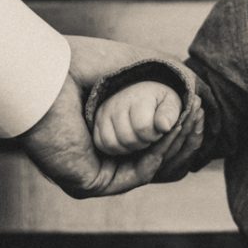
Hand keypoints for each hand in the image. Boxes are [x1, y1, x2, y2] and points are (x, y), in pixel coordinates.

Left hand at [19, 36, 203, 196]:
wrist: (48, 72)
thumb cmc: (82, 64)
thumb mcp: (137, 67)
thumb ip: (168, 79)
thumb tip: (200, 93)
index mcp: (107, 137)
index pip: (153, 144)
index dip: (181, 130)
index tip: (198, 109)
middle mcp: (100, 159)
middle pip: (157, 159)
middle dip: (185, 137)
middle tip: (199, 112)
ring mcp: (95, 174)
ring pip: (151, 168)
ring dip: (177, 144)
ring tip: (191, 116)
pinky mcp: (89, 184)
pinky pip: (136, 173)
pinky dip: (160, 153)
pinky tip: (172, 129)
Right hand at [93, 81, 180, 154]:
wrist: (141, 92)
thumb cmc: (159, 102)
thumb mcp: (171, 104)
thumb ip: (169, 115)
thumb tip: (164, 127)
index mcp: (139, 98)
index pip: (143, 127)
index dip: (153, 135)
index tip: (158, 131)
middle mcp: (117, 103)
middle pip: (127, 138)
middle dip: (142, 143)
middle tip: (148, 137)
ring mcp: (104, 112)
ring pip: (112, 143)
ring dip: (128, 148)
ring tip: (138, 140)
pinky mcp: (97, 121)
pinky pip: (100, 143)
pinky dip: (114, 148)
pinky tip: (127, 143)